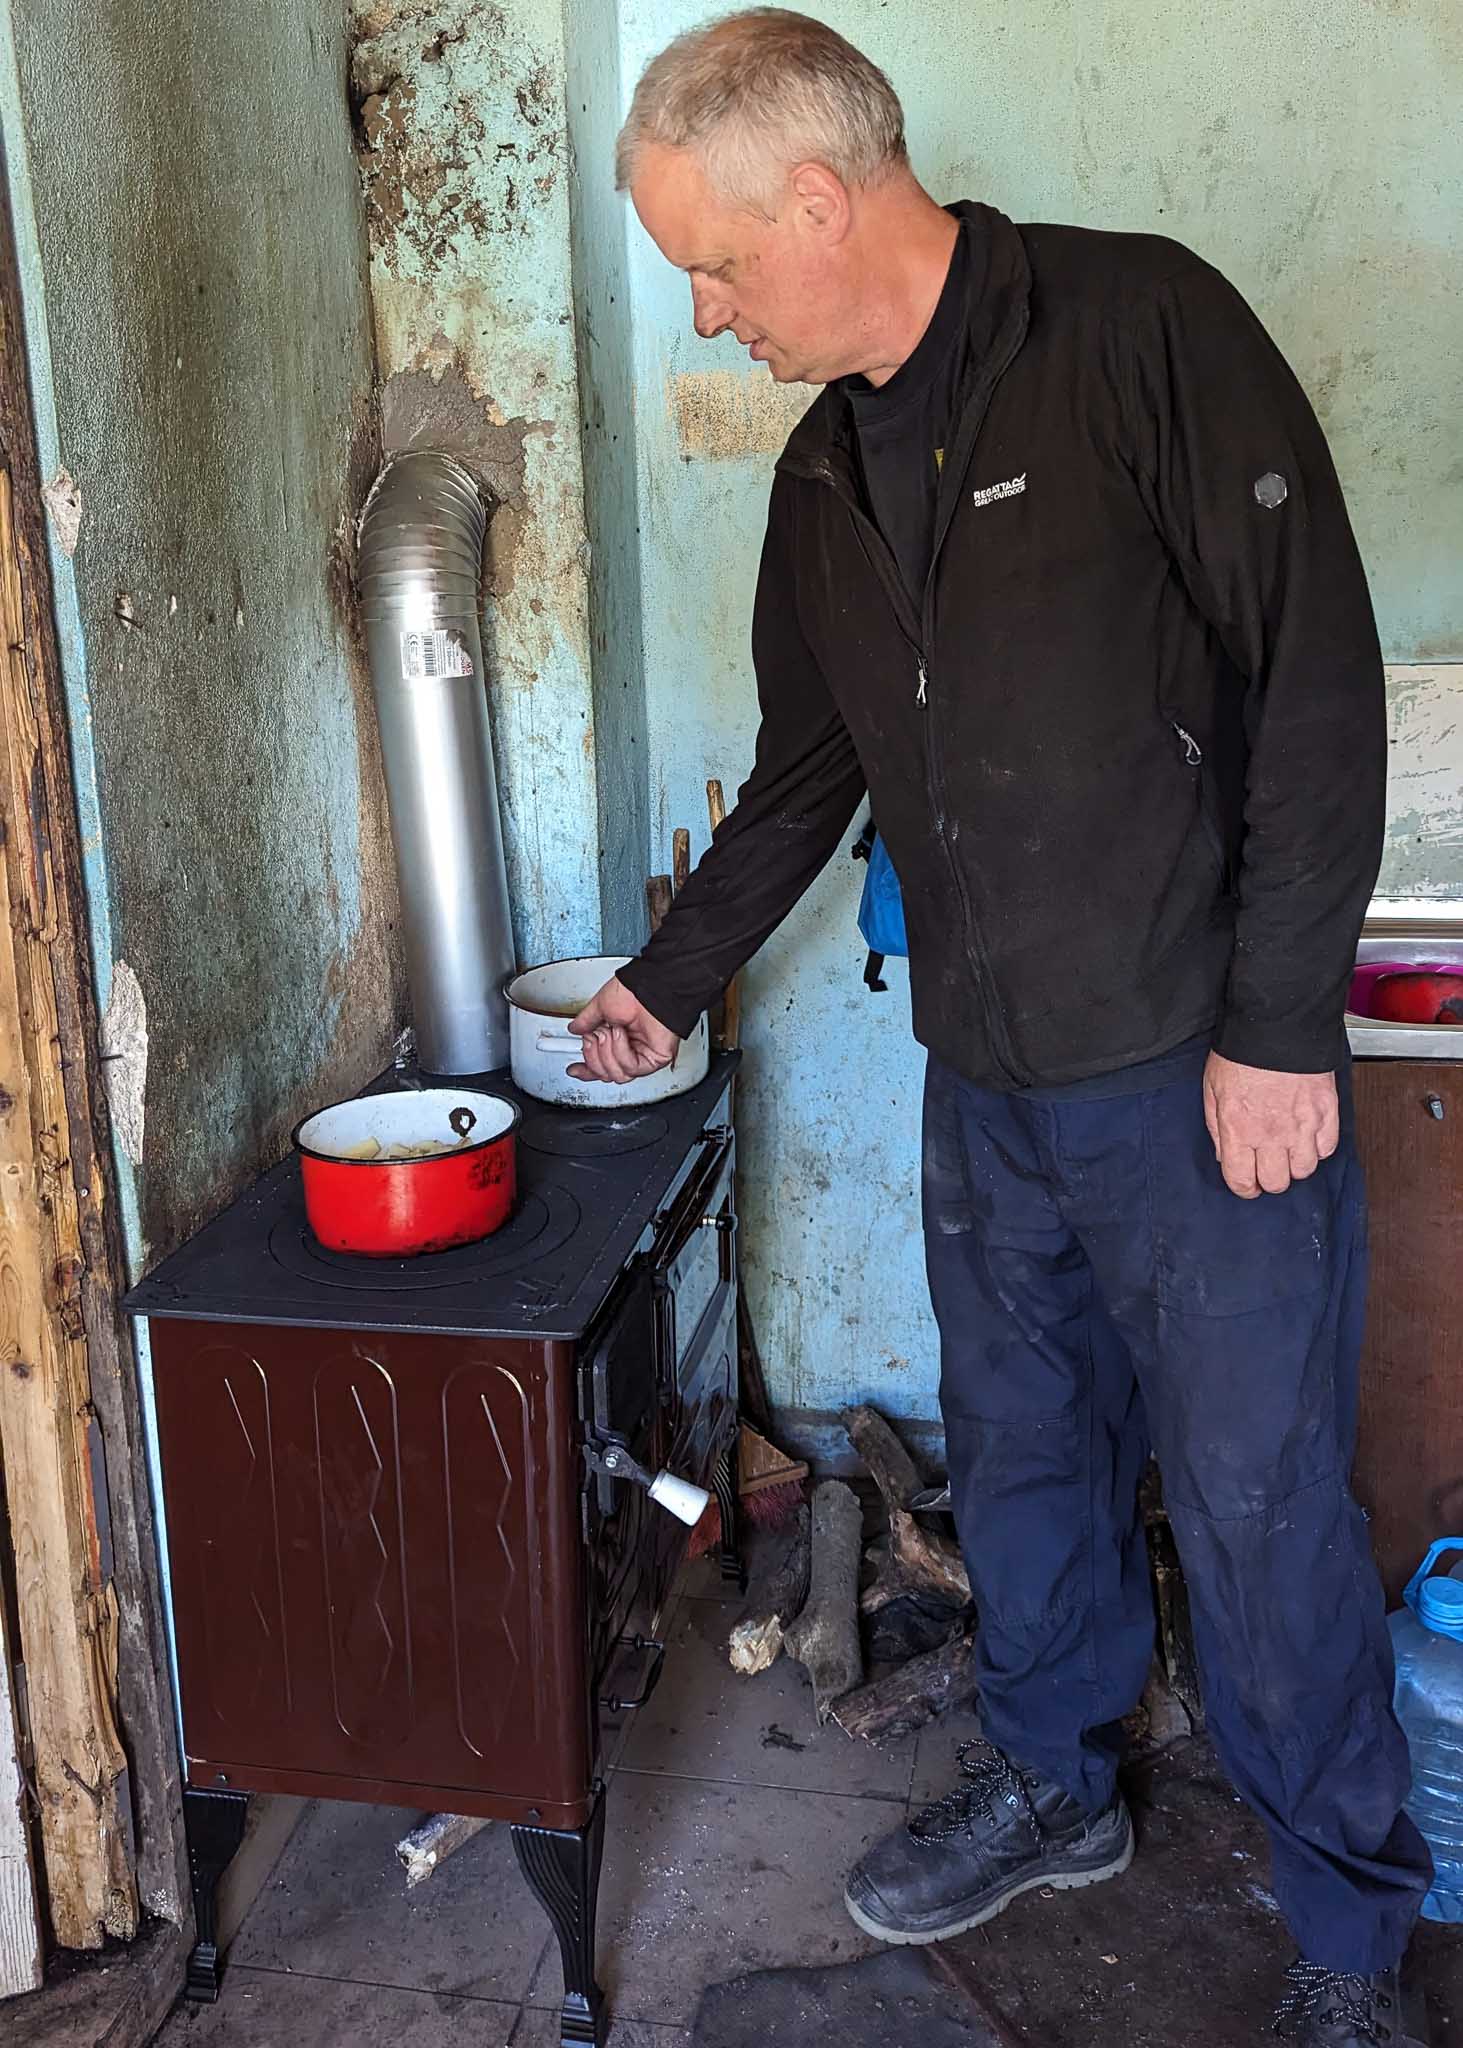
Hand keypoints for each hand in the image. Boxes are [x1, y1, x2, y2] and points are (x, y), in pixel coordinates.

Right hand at [568, 975, 679, 1084]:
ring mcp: (641, 1055)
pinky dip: (621, 1051)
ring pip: (618, 1075)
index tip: (574, 1069)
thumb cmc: (632, 991)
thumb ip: (586, 1021)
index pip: (601, 1065)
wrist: (648, 987)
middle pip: (606, 1074)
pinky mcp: (653, 1059)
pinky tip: (620, 1035)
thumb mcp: (600, 1006)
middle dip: (594, 1057)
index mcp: (617, 1038)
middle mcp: (630, 1049)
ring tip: (610, 1032)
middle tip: (593, 1038)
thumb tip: (575, 1029)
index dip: (586, 1070)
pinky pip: (631, 1068)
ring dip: (607, 1053)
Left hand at [1202, 1052, 1339, 1198]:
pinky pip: (1327, 1148)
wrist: (1277, 1025)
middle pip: (1277, 1183)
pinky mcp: (1327, 1113)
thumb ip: (1217, 1128)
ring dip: (1295, 1164)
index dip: (1244, 1187)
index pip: (1242, 1180)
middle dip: (1270, 1178)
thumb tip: (1224, 1155)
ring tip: (1287, 1148)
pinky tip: (1307, 1134)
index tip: (1246, 1183)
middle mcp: (1272, 1134)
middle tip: (1267, 1165)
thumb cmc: (1241, 1053)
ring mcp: (1303, 1125)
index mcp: (1239, 1129)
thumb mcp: (1212, 1090)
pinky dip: (1318, 1147)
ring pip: (1305, 1170)